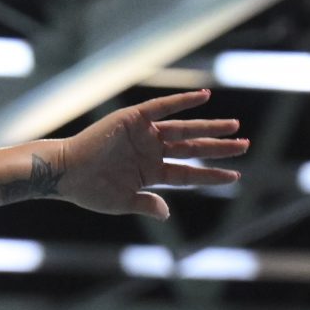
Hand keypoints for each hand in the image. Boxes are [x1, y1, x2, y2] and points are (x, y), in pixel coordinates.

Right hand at [48, 89, 248, 219]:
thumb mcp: (121, 202)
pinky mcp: (134, 118)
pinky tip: (205, 97)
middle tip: (244, 145)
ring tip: (234, 127)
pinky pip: (163, 107)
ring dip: (209, 127)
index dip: (210, 175)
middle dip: (219, 148)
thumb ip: (146, 204)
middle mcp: (151, 152)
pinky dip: (182, 101)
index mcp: (150, 174)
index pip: (188, 174)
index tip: (234, 175)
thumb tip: (166, 213)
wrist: (64, 172)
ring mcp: (144, 135)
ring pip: (184, 130)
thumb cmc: (88, 190)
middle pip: (192, 149)